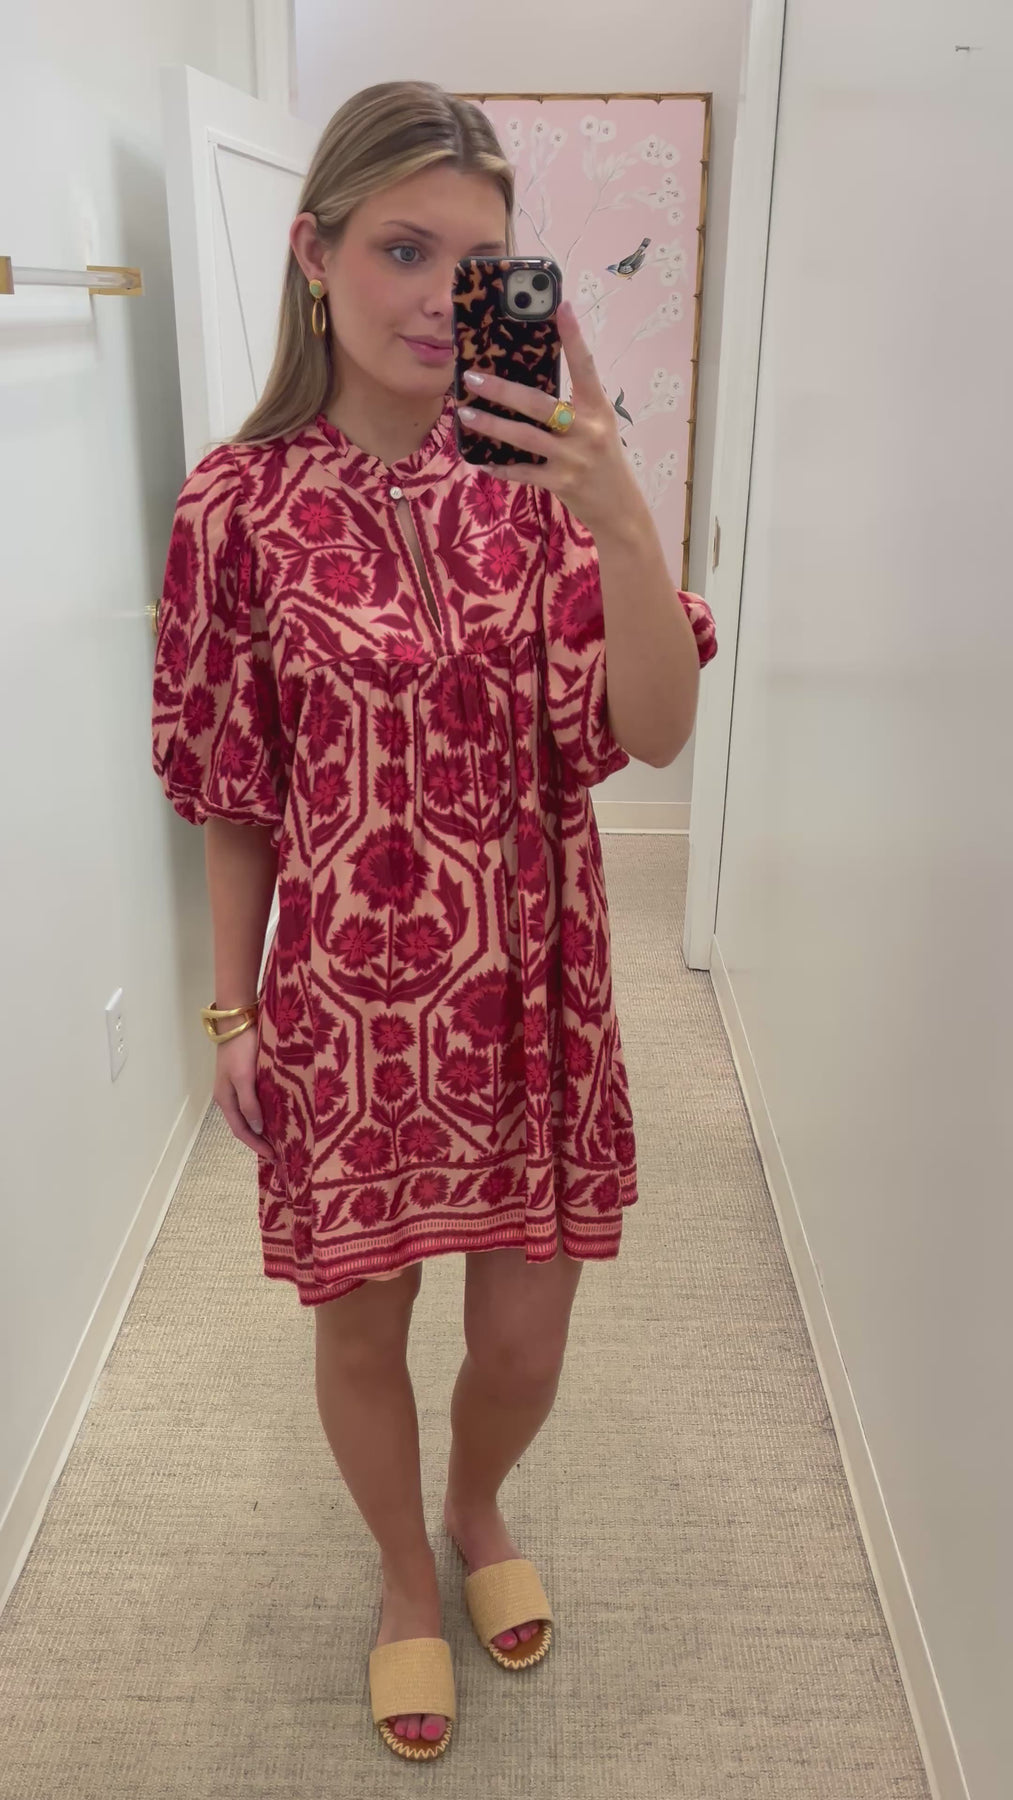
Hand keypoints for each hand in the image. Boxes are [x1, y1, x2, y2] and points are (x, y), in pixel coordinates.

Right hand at [212, 1024, 274, 1158]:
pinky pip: (255, 1101)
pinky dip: (266, 1111)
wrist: (237, 1020)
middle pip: (245, 1125)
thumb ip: (249, 1103)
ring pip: (250, 1114)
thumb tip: (257, 1128)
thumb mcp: (244, 1078)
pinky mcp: (246, 1076)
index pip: (241, 1131)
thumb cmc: (240, 1049)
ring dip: (264, 1127)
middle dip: (260, 1140)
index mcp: (226, 1100)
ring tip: (282, 1136)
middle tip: (281, 1151)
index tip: (274, 1157)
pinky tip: (279, 1112)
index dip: (256, 1146)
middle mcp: (229, 1097)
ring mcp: (236, 1087)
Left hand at [455, 299, 644, 537]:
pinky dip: (501, 466)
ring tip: (464, 412)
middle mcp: (587, 430)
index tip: (561, 306)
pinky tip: (481, 460)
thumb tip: (530, 381)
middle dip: (501, 390)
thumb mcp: (598, 425)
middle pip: (538, 404)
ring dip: (490, 424)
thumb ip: (573, 405)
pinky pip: (523, 472)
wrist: (620, 508)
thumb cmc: (604, 459)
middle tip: (471, 375)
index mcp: (598, 409)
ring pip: (524, 437)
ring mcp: (573, 458)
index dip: (574, 337)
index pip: (585, 367)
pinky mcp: (561, 483)